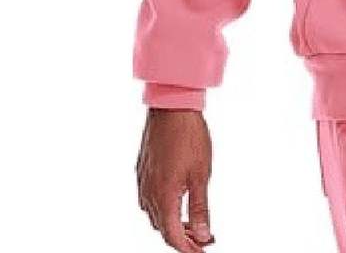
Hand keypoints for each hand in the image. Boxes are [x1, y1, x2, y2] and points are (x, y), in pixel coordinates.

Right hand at [136, 108, 213, 250]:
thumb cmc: (189, 135)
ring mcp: (143, 181)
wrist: (172, 106)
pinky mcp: (143, 170)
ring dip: (171, 223)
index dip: (187, 248)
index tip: (201, 250)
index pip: (171, 236)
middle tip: (201, 238)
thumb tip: (202, 234)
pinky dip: (163, 207)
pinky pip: (149, 199)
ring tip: (191, 223)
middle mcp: (148, 192)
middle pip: (162, 228)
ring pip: (154, 214)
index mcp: (163, 196)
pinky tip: (176, 202)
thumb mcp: (201, 174)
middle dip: (181, 237)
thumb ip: (200, 208)